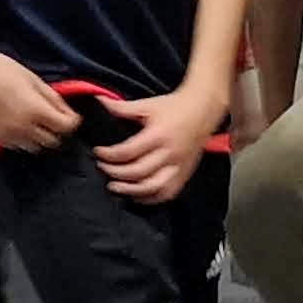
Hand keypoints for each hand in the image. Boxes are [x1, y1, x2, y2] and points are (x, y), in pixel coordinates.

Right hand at [0, 53, 79, 152]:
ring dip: (39, 137)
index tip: (70, 116)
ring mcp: (8, 136)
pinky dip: (21, 139)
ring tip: (34, 122)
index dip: (71, 121)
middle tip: (53, 119)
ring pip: (34, 147)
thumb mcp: (33, 79)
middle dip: (56, 131)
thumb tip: (67, 111)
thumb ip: (52, 98)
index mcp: (36, 111)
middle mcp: (23, 129)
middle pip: (52, 142)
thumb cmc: (0, 69)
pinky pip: (15, 146)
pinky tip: (17, 124)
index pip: (66, 128)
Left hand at [95, 83, 224, 204]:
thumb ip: (122, 108)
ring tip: (115, 187)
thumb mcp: (148, 104)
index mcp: (159, 135)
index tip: (99, 152)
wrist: (204, 110)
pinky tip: (136, 196)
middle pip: (137, 172)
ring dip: (130, 191)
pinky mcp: (184, 174)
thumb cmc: (176, 107)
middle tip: (102, 168)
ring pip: (152, 187)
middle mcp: (170, 153)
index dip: (109, 155)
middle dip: (115, 173)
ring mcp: (178, 166)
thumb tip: (100, 103)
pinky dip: (150, 199)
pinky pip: (167, 194)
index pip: (128, 151)